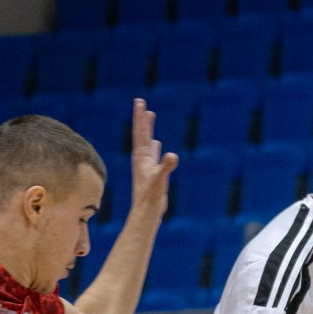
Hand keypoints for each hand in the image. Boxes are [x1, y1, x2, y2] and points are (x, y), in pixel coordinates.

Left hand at [128, 98, 177, 212]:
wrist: (147, 212)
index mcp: (141, 157)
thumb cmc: (151, 197)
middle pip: (142, 133)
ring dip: (148, 129)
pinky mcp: (153, 172)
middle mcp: (142, 158)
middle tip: (141, 102)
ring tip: (149, 116)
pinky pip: (154, 155)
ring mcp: (147, 165)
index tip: (140, 102)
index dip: (140, 117)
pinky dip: (155, 147)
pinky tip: (157, 143)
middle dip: (142, 118)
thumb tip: (172, 155)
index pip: (140, 132)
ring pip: (148, 142)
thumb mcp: (159, 180)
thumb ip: (165, 167)